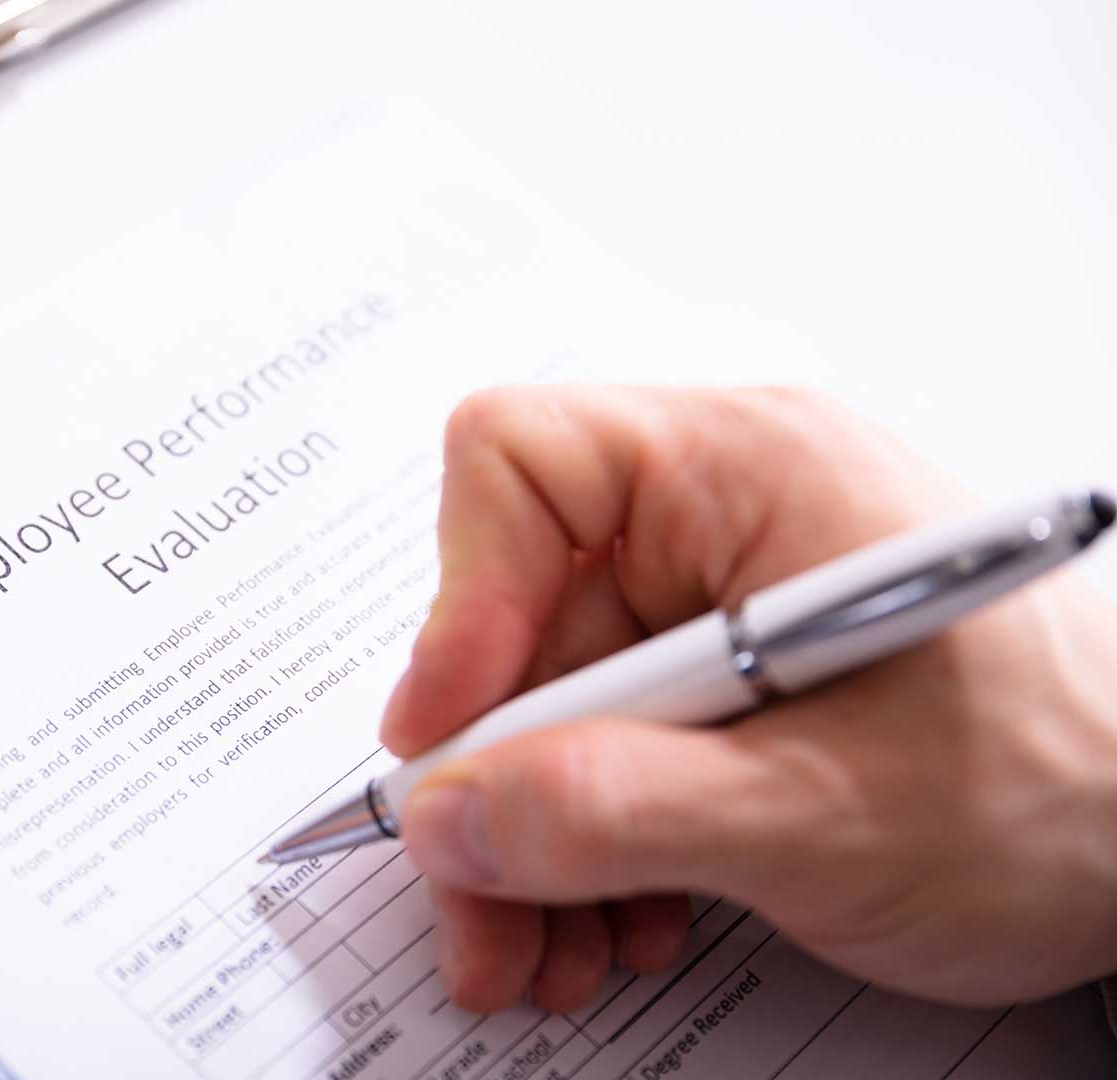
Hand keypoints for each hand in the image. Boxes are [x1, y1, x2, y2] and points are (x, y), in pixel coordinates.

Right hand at [383, 386, 1116, 1011]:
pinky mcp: (728, 677)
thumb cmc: (1065, 793)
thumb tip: (452, 812)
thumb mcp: (824, 818)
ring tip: (558, 949)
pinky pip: (606, 743)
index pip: (522, 464)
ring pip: (549, 702)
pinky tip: (623, 918)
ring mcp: (722, 597)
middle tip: (484, 909)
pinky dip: (592, 841)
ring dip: (534, 838)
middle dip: (495, 784)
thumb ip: (618, 814)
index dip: (459, 600)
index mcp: (752, 470)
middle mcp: (722, 511)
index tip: (451, 742)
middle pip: (519, 619)